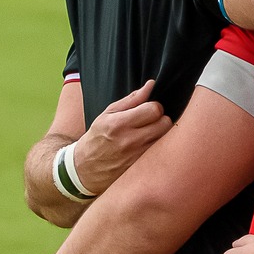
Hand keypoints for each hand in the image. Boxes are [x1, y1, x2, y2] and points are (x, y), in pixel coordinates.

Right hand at [72, 80, 171, 194]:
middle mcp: (131, 140)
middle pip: (166, 123)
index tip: (149, 109)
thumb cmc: (97, 137)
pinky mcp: (144, 166)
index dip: (154, 107)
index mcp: (119, 124)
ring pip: (167, 138)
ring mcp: (139, 156)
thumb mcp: (108, 114)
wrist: (85, 168)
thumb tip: (151, 85)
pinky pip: (163, 152)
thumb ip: (132, 99)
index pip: (154, 109)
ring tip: (149, 133)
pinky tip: (149, 145)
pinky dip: (161, 146)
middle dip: (161, 119)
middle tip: (151, 121)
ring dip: (162, 133)